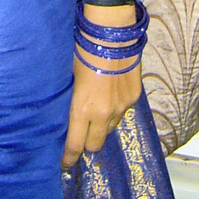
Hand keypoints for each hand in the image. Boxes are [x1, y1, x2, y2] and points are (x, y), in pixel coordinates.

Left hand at [61, 3, 141, 167]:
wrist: (111, 34)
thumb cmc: (82, 51)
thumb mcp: (69, 77)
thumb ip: (71, 100)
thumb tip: (66, 112)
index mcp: (83, 110)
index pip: (75, 145)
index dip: (69, 157)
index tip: (65, 163)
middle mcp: (103, 114)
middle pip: (95, 144)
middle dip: (87, 143)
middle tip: (81, 135)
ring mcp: (121, 107)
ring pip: (110, 128)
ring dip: (102, 125)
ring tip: (96, 109)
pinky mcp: (134, 98)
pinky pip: (122, 112)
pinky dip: (115, 109)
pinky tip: (109, 94)